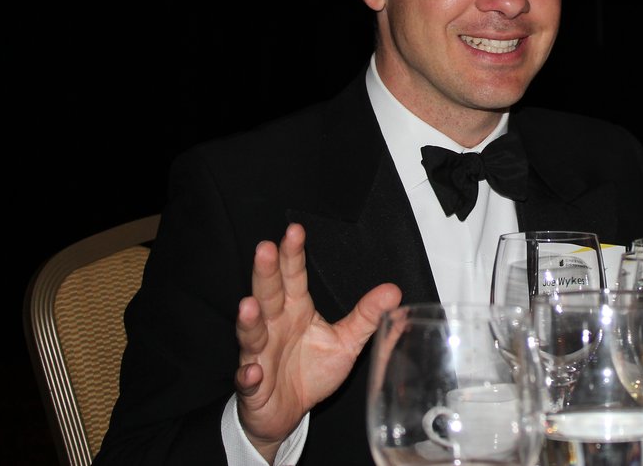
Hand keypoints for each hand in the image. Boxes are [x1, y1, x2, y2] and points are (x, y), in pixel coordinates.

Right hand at [234, 222, 401, 460]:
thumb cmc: (312, 370)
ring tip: (249, 305)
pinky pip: (248, 379)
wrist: (286, 412)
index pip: (293, 277)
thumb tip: (394, 291)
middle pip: (268, 295)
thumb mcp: (346, 341)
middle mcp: (274, 326)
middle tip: (265, 249)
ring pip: (251, 334)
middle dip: (265, 273)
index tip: (295, 230)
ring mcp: (259, 355)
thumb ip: (366, 316)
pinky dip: (249, 375)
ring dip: (249, 320)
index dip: (293, 254)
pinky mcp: (253, 385)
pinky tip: (253, 370)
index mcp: (295, 310)